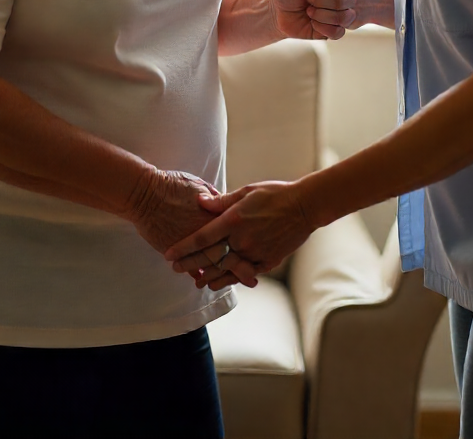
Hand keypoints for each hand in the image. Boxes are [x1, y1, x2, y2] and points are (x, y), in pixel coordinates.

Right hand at [128, 170, 257, 287]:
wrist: (143, 194)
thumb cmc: (170, 184)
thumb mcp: (197, 184)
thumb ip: (213, 197)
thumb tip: (223, 202)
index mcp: (215, 214)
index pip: (236, 232)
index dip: (247, 243)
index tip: (257, 252)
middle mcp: (205, 231)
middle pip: (228, 252)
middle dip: (240, 268)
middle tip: (251, 279)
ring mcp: (190, 243)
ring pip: (210, 264)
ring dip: (220, 277)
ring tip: (230, 285)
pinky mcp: (176, 251)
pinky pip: (191, 267)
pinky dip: (198, 273)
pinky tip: (204, 281)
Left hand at [165, 181, 315, 288]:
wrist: (304, 207)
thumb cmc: (275, 194)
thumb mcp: (246, 191)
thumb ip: (221, 201)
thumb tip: (199, 201)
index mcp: (234, 219)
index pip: (202, 238)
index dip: (183, 248)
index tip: (168, 254)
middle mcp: (242, 239)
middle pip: (209, 257)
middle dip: (189, 264)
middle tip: (175, 268)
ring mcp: (254, 252)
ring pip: (225, 270)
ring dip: (208, 276)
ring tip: (196, 280)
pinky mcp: (267, 262)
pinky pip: (243, 274)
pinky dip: (229, 278)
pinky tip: (220, 281)